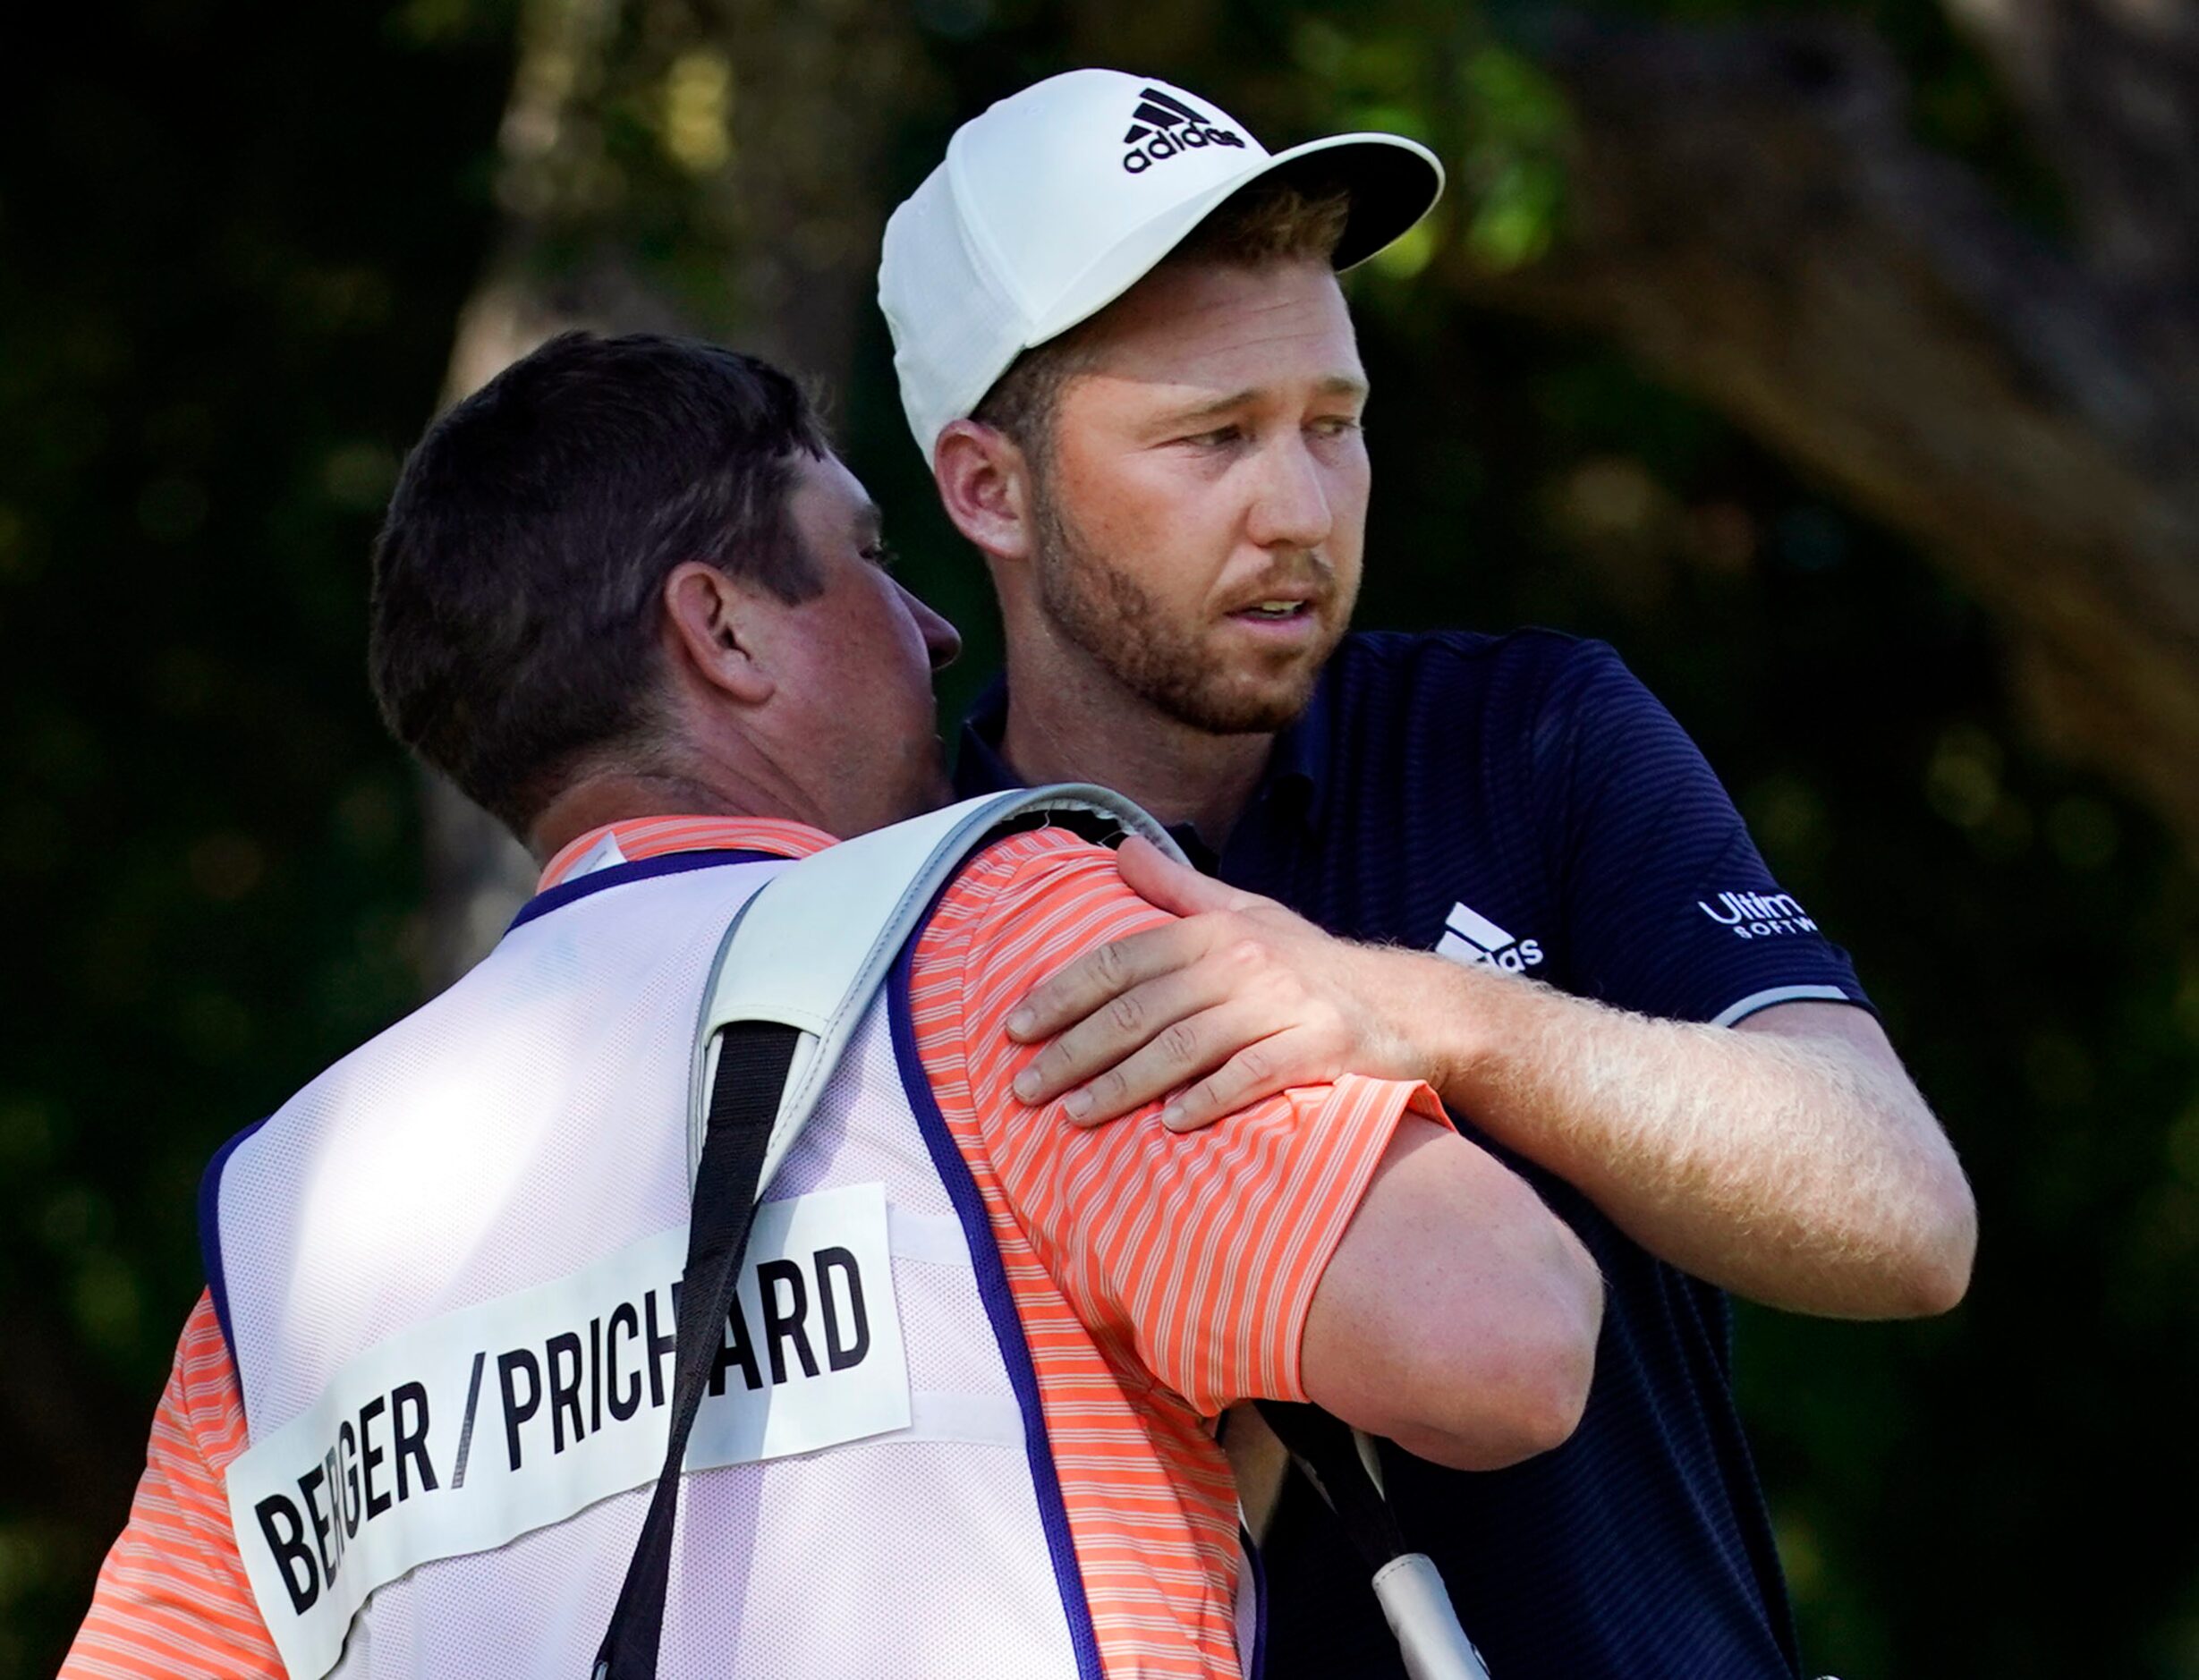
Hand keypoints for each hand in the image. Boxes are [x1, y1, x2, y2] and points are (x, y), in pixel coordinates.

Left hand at [1005, 835, 1428, 1129]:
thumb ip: (1177, 889)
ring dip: (1125, 1085)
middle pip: (1140, 1009)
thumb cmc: (1308, 964)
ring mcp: (1282, 1005)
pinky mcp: (1319, 1047)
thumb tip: (1118, 848)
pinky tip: (1171, 1125)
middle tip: (1025, 1090)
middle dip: (1075, 1051)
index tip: (1014, 1030)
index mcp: (1214, 930)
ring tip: (1075, 1116)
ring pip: (1185, 1045)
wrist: (1405, 1004)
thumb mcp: (1246, 912)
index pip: (1121, 960)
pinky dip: (1210, 1098)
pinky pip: (1254, 1075)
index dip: (1062, 994)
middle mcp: (1243, 962)